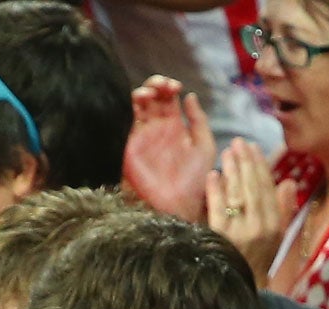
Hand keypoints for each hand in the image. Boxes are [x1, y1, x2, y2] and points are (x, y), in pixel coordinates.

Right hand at [123, 76, 215, 222]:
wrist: (181, 204)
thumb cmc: (196, 179)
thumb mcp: (204, 146)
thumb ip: (199, 120)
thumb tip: (190, 95)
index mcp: (173, 125)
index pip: (166, 97)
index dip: (168, 86)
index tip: (175, 86)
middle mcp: (156, 128)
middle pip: (150, 97)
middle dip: (154, 85)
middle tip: (163, 86)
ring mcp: (142, 137)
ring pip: (135, 106)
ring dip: (141, 93)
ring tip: (151, 93)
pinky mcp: (130, 148)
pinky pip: (124, 124)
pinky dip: (128, 109)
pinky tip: (139, 104)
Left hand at [205, 137, 294, 279]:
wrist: (241, 288)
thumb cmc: (259, 260)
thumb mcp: (277, 237)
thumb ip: (283, 209)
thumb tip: (288, 182)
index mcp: (274, 225)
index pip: (267, 188)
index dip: (260, 165)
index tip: (253, 147)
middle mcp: (259, 226)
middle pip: (251, 187)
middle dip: (245, 162)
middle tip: (238, 142)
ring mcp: (239, 232)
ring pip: (236, 194)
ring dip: (231, 170)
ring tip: (227, 152)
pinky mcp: (219, 237)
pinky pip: (217, 208)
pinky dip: (215, 190)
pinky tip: (213, 174)